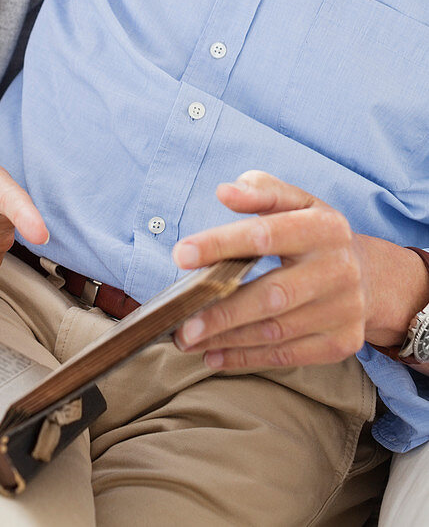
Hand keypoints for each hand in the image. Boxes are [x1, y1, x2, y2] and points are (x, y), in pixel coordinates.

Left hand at [172, 170, 375, 370]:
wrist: (371, 276)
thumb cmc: (315, 234)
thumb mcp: (296, 201)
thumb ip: (261, 192)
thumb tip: (225, 192)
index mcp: (324, 228)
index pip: (265, 235)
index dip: (221, 244)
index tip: (180, 255)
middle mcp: (339, 270)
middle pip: (272, 294)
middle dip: (221, 311)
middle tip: (180, 321)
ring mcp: (344, 310)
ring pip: (276, 331)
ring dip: (226, 339)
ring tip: (187, 340)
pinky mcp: (342, 343)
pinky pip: (287, 356)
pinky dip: (246, 359)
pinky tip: (213, 356)